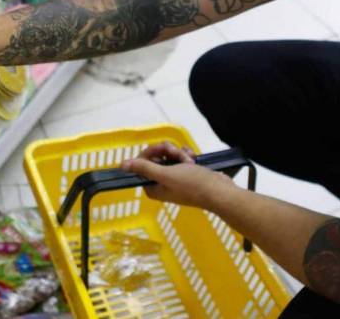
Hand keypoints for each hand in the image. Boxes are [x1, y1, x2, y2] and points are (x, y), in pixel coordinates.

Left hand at [121, 142, 238, 209]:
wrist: (218, 191)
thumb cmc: (191, 184)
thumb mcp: (165, 174)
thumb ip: (144, 168)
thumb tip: (122, 165)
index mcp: (152, 187)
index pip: (142, 164)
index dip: (152, 153)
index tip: (163, 149)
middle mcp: (161, 184)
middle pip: (156, 159)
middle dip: (168, 153)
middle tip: (178, 154)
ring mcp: (174, 179)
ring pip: (169, 157)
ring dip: (179, 154)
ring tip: (189, 160)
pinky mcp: (186, 175)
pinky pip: (180, 159)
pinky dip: (186, 156)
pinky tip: (193, 157)